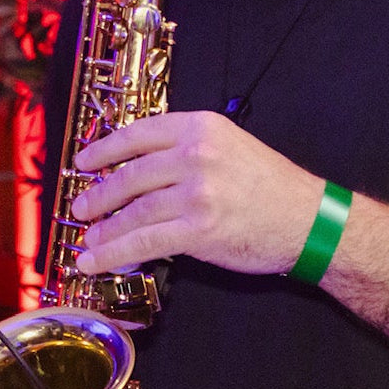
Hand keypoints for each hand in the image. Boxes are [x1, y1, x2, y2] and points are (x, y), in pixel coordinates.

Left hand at [71, 110, 325, 276]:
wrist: (309, 220)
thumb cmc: (272, 187)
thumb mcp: (232, 147)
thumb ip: (190, 149)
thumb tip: (141, 167)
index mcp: (202, 128)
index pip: (139, 133)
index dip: (105, 148)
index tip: (83, 161)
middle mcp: (196, 155)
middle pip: (131, 174)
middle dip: (99, 194)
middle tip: (80, 207)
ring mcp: (197, 193)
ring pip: (133, 211)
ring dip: (104, 228)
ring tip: (87, 239)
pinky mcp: (199, 230)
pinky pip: (144, 242)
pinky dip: (113, 253)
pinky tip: (94, 260)